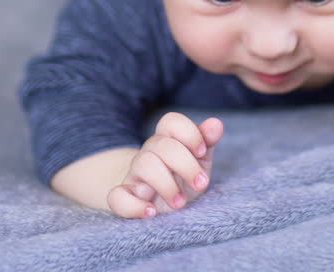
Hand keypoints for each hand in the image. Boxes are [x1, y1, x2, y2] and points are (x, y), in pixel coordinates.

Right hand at [107, 112, 224, 218]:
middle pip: (161, 145)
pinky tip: (151, 212)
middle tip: (201, 184)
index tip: (202, 152)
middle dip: (186, 165)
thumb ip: (207, 142)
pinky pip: (117, 197)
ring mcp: (134, 174)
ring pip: (144, 164)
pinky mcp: (124, 197)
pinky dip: (134, 206)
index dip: (189, 134)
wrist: (158, 204)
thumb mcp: (199, 162)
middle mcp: (148, 153)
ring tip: (180, 203)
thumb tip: (216, 124)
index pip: (170, 121)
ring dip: (167, 185)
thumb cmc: (182, 179)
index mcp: (167, 140)